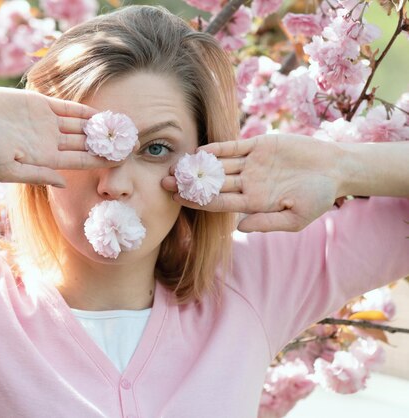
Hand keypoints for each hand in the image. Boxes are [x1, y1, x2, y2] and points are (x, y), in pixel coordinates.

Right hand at [0, 87, 116, 186]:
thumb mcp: (8, 169)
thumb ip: (38, 175)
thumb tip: (64, 183)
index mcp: (45, 159)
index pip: (80, 161)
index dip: (100, 160)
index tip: (121, 159)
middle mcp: (50, 142)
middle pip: (85, 143)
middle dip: (106, 143)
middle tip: (130, 141)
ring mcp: (47, 123)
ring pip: (80, 125)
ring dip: (99, 125)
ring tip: (122, 124)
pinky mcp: (41, 104)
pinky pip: (68, 107)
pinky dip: (85, 109)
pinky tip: (102, 111)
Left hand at [161, 134, 342, 231]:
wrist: (336, 169)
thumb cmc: (319, 197)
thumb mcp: (297, 218)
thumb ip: (268, 223)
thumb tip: (239, 228)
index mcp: (253, 202)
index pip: (219, 202)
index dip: (198, 202)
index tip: (178, 200)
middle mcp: (248, 183)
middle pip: (213, 184)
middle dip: (190, 184)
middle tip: (164, 182)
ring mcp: (252, 164)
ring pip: (219, 165)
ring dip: (198, 165)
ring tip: (175, 165)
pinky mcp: (259, 146)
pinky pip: (234, 147)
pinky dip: (218, 148)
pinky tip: (200, 150)